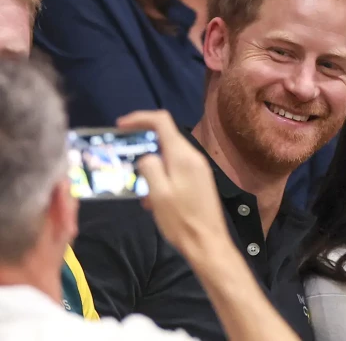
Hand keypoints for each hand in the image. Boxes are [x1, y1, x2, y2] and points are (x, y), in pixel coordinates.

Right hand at [116, 110, 228, 252]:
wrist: (208, 243)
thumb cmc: (181, 220)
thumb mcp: (159, 194)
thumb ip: (150, 168)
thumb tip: (146, 156)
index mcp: (183, 156)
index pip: (162, 121)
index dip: (140, 118)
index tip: (120, 126)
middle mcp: (194, 157)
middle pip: (166, 137)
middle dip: (143, 145)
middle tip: (124, 158)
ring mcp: (199, 169)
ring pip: (169, 156)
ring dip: (152, 167)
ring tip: (139, 189)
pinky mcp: (200, 181)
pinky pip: (176, 170)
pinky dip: (162, 178)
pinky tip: (153, 200)